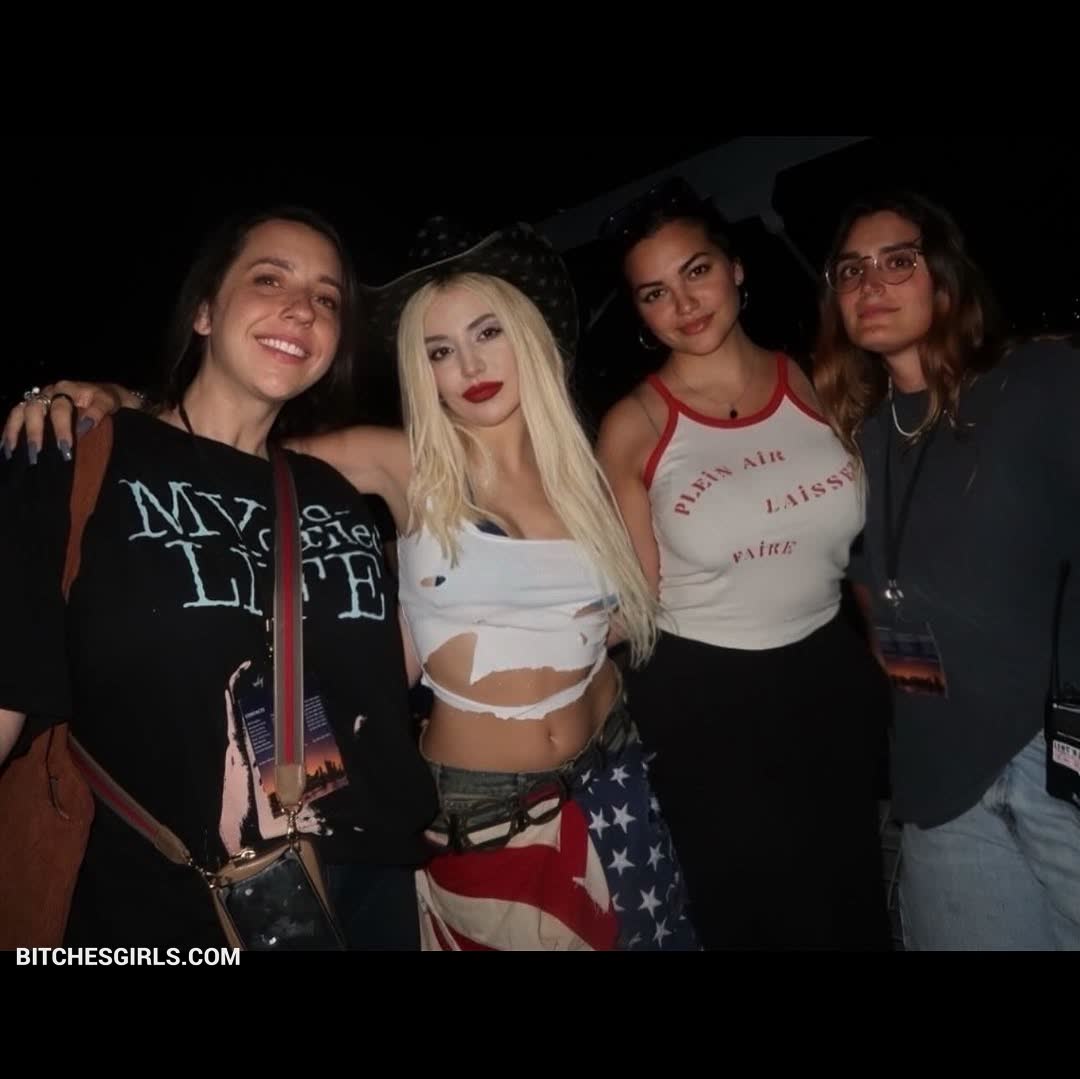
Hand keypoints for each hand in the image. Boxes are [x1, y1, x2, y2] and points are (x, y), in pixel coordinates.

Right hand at [3, 380, 135, 461]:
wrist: (110, 396)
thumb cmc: (109, 400)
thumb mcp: (109, 402)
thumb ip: (99, 411)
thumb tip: (84, 427)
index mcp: (66, 389)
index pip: (59, 409)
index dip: (61, 429)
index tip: (65, 449)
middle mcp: (49, 392)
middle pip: (34, 410)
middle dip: (35, 433)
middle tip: (37, 455)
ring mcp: (40, 400)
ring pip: (20, 412)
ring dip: (15, 432)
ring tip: (12, 452)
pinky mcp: (34, 410)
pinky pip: (16, 417)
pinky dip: (9, 431)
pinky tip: (6, 448)